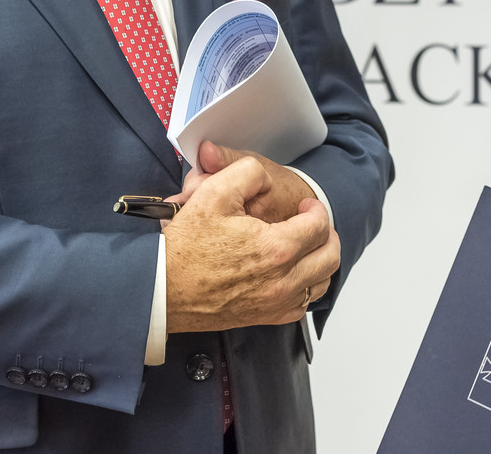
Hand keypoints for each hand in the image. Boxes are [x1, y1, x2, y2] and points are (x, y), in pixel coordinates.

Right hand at [163, 156, 338, 331]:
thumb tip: (264, 175)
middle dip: (327, 235)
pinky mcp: (263, 318)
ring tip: (307, 247)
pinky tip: (291, 274)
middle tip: (314, 223)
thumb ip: (247, 172)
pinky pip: (300, 306)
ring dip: (320, 262)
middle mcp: (282, 280)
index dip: (316, 209)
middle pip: (329, 257)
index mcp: (276, 248)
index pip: (319, 226)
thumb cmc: (185, 248)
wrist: (162, 289)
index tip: (307, 205)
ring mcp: (274, 303)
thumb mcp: (214, 192)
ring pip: (320, 284)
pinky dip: (304, 288)